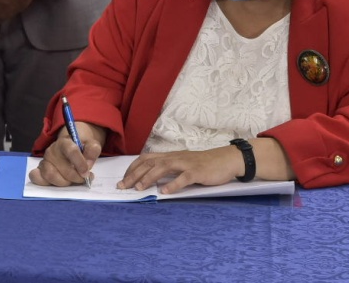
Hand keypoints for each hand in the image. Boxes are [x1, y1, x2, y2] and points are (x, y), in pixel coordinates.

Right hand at [30, 122, 105, 186]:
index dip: (80, 163)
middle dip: (76, 177)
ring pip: (50, 175)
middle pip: (63, 168)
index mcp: (65, 142)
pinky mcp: (40, 170)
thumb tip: (88, 163)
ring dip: (64, 182)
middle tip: (83, 179)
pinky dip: (43, 182)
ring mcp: (45, 161)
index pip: (71, 151)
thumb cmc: (81, 148)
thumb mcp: (91, 145)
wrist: (71, 146)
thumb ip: (93, 150)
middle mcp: (52, 151)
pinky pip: (35, 177)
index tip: (87, 173)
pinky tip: (55, 182)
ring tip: (71, 181)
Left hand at [118, 147, 246, 194]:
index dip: (133, 168)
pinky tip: (165, 192)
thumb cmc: (203, 164)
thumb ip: (169, 169)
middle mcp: (175, 157)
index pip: (146, 158)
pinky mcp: (197, 171)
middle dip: (135, 174)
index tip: (123, 179)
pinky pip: (184, 178)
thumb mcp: (182, 164)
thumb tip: (151, 180)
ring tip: (139, 188)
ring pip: (163, 168)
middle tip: (123, 186)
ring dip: (149, 178)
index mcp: (170, 156)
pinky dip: (173, 185)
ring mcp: (186, 164)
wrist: (225, 160)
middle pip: (150, 163)